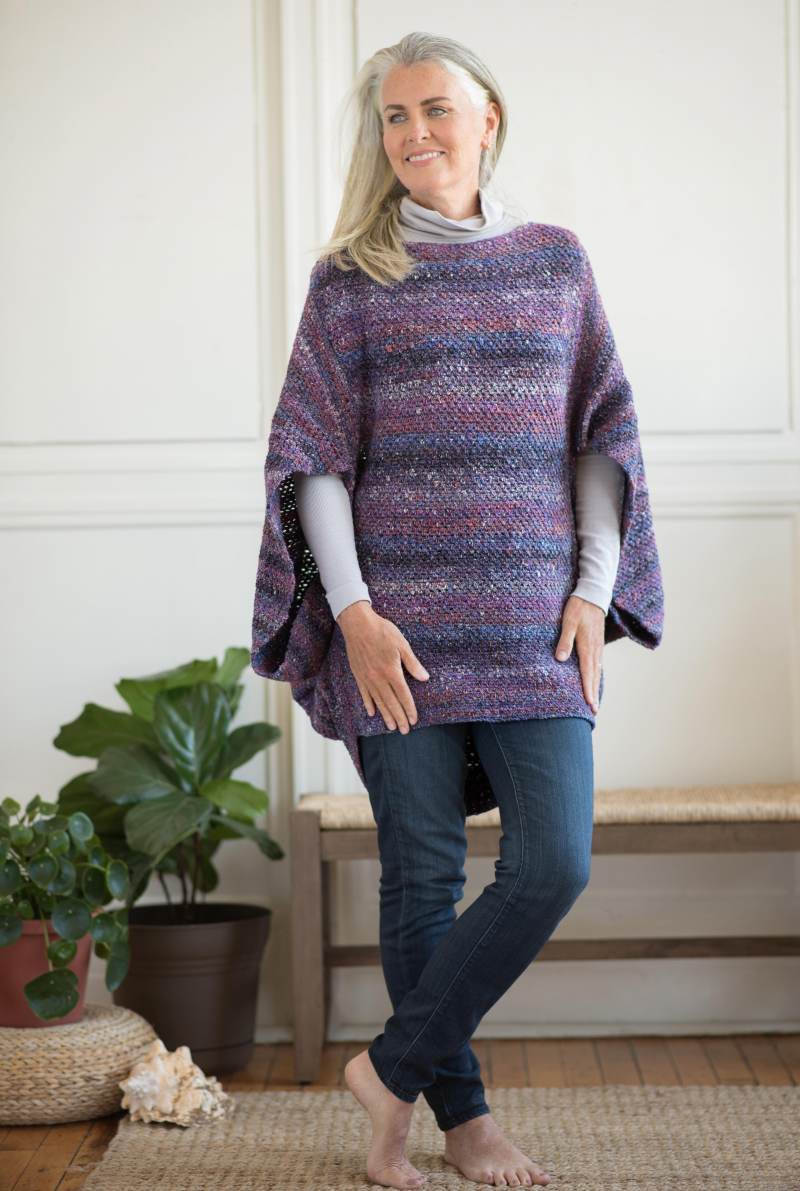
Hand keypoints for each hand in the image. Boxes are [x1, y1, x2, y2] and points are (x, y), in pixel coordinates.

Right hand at [336, 601, 429, 733]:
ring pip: (378, 701)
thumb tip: (425, 678)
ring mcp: (367, 678)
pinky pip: (364, 694)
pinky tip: (372, 712)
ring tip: (392, 727)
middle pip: (391, 703)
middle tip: (404, 731)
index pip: (403, 696)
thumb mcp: (402, 645)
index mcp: (392, 671)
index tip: (414, 720)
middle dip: (399, 718)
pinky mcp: (358, 675)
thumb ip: (412, 664)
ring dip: (386, 715)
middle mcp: (379, 678)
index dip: (409, 709)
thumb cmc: (382, 632)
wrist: (357, 624)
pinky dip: (369, 704)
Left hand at [554, 594, 603, 713]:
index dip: (588, 689)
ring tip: (595, 700)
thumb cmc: (578, 607)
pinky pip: (598, 663)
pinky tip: (595, 679)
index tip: (590, 703)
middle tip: (594, 710)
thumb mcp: (568, 621)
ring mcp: (598, 646)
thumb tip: (561, 659)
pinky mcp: (597, 642)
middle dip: (594, 693)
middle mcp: (595, 649)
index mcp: (587, 646)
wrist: (593, 594)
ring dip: (596, 686)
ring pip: (597, 670)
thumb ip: (565, 640)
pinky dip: (597, 675)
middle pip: (594, 675)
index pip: (587, 672)